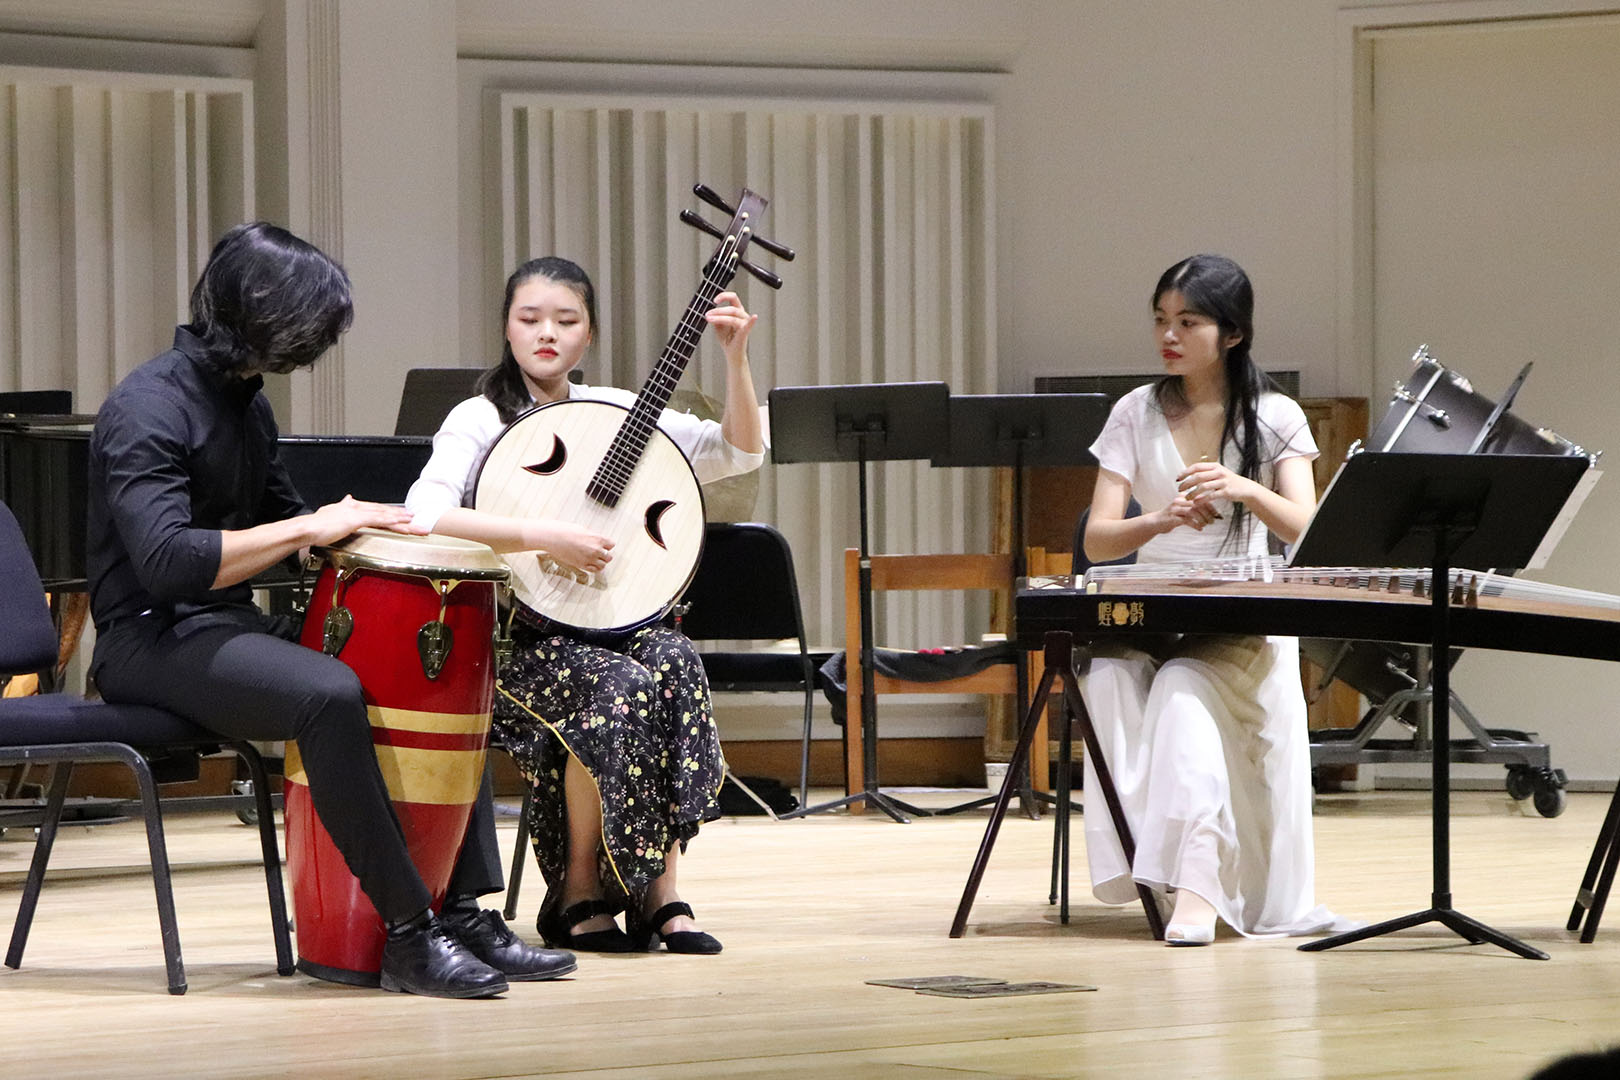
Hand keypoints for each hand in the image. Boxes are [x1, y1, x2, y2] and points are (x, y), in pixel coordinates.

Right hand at [306, 496, 423, 546]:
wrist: (306, 528)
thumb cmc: (315, 526)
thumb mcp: (331, 513)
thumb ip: (341, 506)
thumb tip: (348, 499)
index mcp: (351, 507)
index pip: (376, 510)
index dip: (390, 513)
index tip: (403, 516)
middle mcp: (356, 507)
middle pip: (384, 512)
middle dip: (402, 517)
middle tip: (418, 520)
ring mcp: (357, 513)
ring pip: (385, 516)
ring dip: (402, 520)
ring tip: (416, 524)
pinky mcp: (356, 520)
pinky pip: (378, 520)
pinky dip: (391, 522)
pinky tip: (401, 524)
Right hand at [527, 521, 614, 573]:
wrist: (553, 537)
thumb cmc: (566, 531)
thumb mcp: (583, 530)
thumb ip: (593, 537)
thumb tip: (596, 540)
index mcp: (598, 539)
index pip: (611, 545)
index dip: (607, 545)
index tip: (604, 545)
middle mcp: (596, 550)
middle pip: (609, 556)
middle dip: (605, 554)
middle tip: (599, 553)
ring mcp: (589, 559)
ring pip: (603, 565)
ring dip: (600, 562)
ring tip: (595, 559)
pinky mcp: (581, 565)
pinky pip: (594, 570)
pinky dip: (594, 568)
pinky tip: (591, 564)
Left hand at [705, 290, 758, 365]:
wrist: (731, 353)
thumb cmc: (727, 338)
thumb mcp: (717, 325)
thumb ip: (715, 317)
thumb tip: (709, 312)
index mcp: (737, 311)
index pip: (733, 297)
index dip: (723, 296)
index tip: (714, 300)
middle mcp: (742, 315)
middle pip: (731, 308)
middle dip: (717, 311)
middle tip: (707, 315)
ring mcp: (744, 324)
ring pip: (732, 317)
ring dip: (719, 317)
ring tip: (709, 319)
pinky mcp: (745, 333)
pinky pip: (748, 326)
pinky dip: (752, 321)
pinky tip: (755, 317)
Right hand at [1159, 495, 1219, 532]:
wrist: (1154, 523)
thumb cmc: (1172, 517)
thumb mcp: (1184, 511)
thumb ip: (1195, 510)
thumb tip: (1212, 514)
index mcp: (1183, 496)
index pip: (1200, 498)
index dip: (1210, 506)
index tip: (1217, 513)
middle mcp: (1179, 500)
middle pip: (1198, 504)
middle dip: (1208, 513)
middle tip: (1214, 520)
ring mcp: (1175, 508)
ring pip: (1193, 511)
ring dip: (1203, 519)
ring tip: (1207, 524)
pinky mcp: (1172, 517)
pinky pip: (1187, 520)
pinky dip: (1196, 525)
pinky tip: (1200, 529)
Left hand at [1176, 460, 1257, 518]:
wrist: (1245, 488)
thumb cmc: (1228, 481)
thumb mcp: (1218, 473)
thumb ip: (1206, 473)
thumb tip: (1188, 475)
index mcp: (1215, 466)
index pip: (1197, 467)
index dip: (1185, 472)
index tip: (1178, 478)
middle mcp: (1219, 472)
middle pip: (1198, 476)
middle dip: (1186, 483)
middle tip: (1179, 489)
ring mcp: (1223, 482)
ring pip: (1203, 486)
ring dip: (1192, 493)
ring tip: (1186, 498)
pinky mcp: (1226, 491)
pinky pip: (1211, 496)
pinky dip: (1202, 499)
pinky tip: (1196, 503)